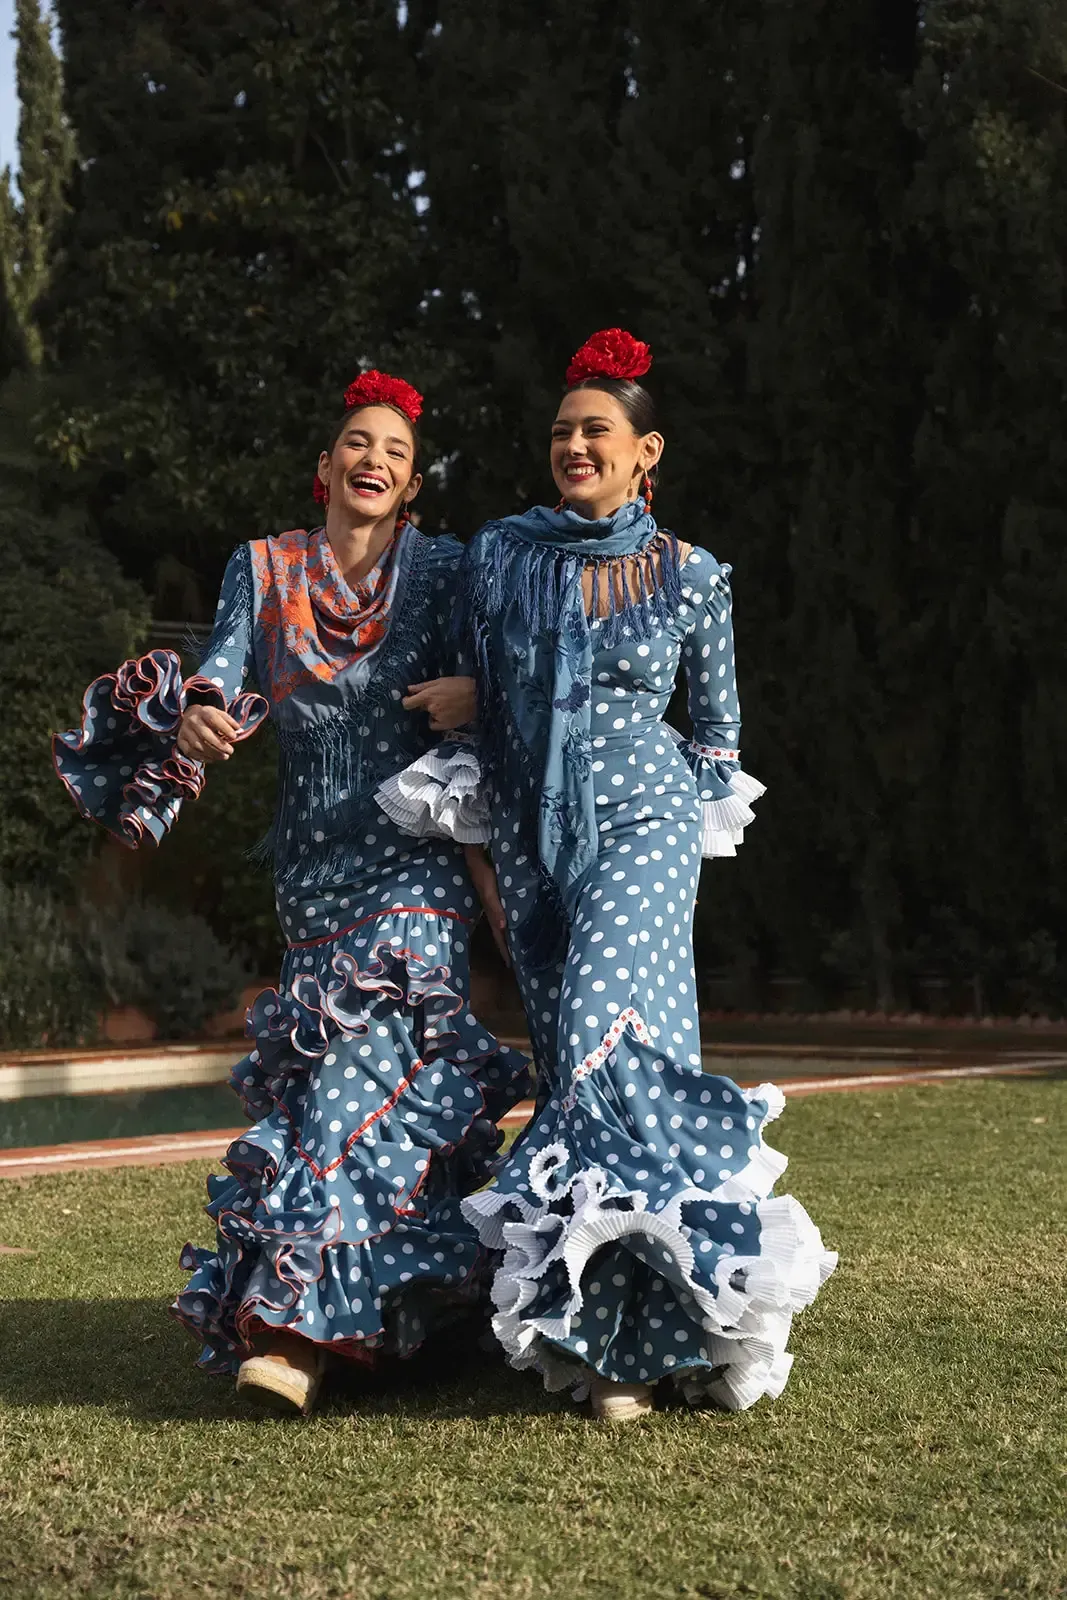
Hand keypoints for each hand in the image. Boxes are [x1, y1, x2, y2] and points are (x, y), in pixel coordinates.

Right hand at [176, 705, 241, 761]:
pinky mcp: (181, 741)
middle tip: (230, 751)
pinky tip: (213, 759)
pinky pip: (191, 752)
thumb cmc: (208, 718)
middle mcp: (192, 720)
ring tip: (224, 756)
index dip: (224, 728)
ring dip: (213, 753)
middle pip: (205, 735)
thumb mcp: (219, 714)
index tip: (234, 736)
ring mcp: (184, 731)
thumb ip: (229, 721)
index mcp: (203, 711)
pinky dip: (204, 758)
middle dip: (219, 745)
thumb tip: (238, 730)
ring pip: (198, 746)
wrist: (189, 717)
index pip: (213, 719)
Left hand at [402, 675, 476, 730]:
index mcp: (428, 695)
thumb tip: (409, 689)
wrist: (478, 697)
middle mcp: (431, 707)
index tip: (408, 700)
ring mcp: (438, 717)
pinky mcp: (445, 725)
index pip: (408, 703)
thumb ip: (423, 686)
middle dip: (426, 704)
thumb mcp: (440, 681)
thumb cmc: (460, 685)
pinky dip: (438, 721)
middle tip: (440, 699)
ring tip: (448, 705)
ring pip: (429, 715)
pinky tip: (448, 714)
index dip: (407, 702)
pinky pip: (435, 725)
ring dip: (435, 712)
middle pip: (421, 708)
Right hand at [464, 844, 510, 967]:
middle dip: (508, 945)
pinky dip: (512, 919)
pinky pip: (506, 910)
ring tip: (520, 944)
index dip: (504, 949)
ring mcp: (495, 900)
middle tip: (519, 960)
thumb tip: (503, 927)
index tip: (511, 965)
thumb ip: (495, 907)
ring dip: (511, 933)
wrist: (474, 850)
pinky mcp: (498, 891)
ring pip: (505, 922)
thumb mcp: (488, 889)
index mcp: (491, 909)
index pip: (499, 935)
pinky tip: (518, 919)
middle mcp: (494, 907)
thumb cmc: (482, 870)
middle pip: (502, 931)